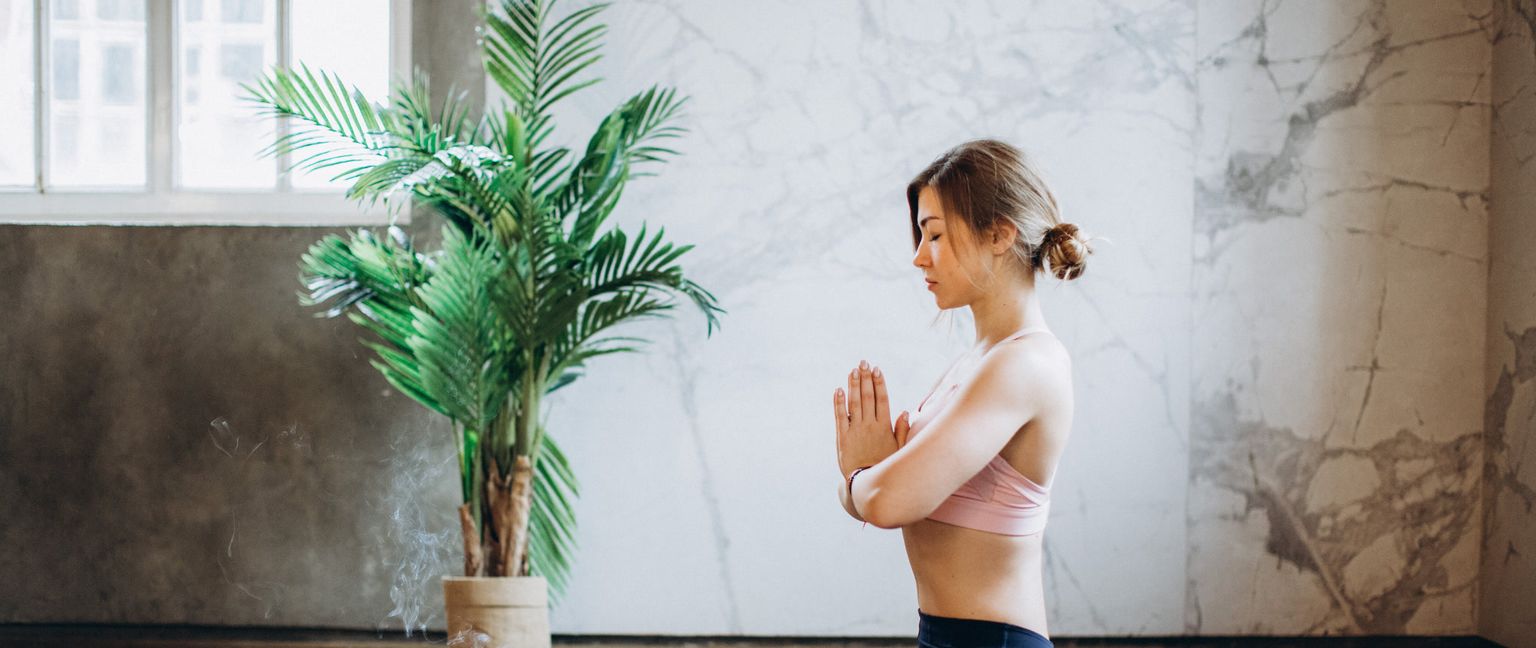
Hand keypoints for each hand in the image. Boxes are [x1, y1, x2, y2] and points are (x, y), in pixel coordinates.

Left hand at [834, 359, 910, 477]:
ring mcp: (855, 431)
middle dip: (865, 378)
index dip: (879, 383)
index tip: (877, 369)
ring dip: (853, 386)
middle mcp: (870, 426)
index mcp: (884, 427)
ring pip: (854, 403)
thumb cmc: (884, 466)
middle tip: (863, 362)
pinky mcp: (842, 438)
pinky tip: (838, 390)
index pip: (882, 399)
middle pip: (868, 397)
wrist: (865, 483)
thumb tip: (904, 412)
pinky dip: (838, 403)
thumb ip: (901, 430)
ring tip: (852, 371)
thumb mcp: (898, 449)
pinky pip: (840, 417)